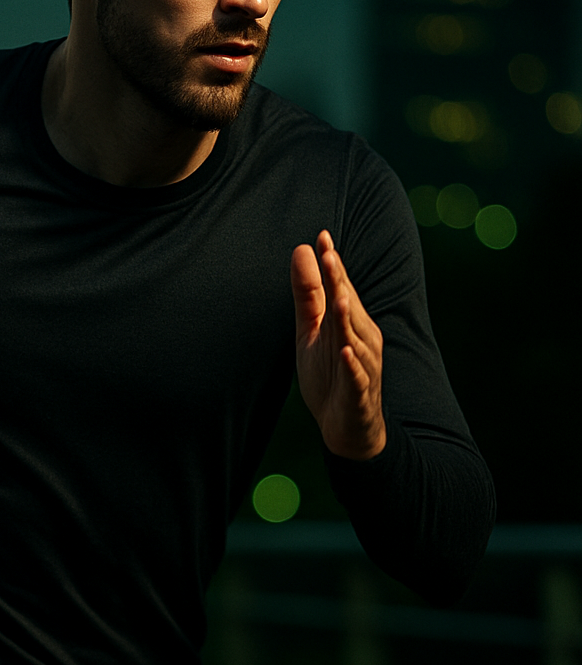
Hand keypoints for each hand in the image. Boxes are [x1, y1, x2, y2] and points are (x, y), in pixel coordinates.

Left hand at [290, 230, 385, 459]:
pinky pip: (357, 377)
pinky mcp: (360, 393)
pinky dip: (352, 366)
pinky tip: (345, 353)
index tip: (321, 237)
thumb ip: (308, 296)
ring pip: (355, 339)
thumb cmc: (331, 374)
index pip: (340, 287)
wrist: (348, 427)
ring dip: (348, 318)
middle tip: (328, 255)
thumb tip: (302, 251)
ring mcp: (362, 366)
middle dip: (339, 282)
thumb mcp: (311, 333)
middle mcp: (360, 338)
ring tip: (339, 297)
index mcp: (349, 322)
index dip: (332, 264)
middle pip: (348, 307)